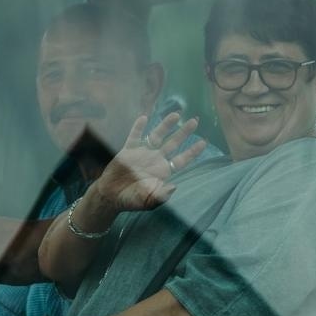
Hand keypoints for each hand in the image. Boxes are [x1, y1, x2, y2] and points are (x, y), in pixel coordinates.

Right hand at [87, 113, 207, 216]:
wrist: (111, 196)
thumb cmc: (132, 200)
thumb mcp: (149, 201)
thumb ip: (162, 195)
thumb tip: (175, 186)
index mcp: (163, 171)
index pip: (181, 159)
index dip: (192, 152)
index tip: (204, 142)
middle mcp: (155, 160)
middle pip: (173, 143)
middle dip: (183, 133)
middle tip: (195, 121)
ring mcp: (142, 153)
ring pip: (156, 136)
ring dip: (165, 125)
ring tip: (176, 115)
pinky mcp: (128, 151)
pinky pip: (134, 137)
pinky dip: (138, 127)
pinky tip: (144, 118)